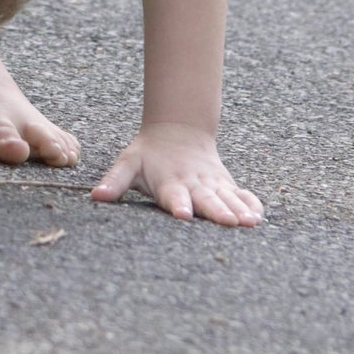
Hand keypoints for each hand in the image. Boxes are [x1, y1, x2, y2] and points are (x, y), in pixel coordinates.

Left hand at [92, 124, 262, 226]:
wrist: (178, 131)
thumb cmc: (149, 154)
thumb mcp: (128, 163)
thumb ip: (115, 180)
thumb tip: (95, 196)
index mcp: (169, 181)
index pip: (174, 195)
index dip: (178, 205)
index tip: (183, 214)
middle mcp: (194, 183)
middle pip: (206, 199)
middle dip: (217, 211)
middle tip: (228, 222)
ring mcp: (212, 184)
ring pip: (227, 197)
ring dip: (238, 209)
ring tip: (248, 222)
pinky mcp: (225, 184)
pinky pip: (241, 194)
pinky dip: (251, 203)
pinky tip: (258, 217)